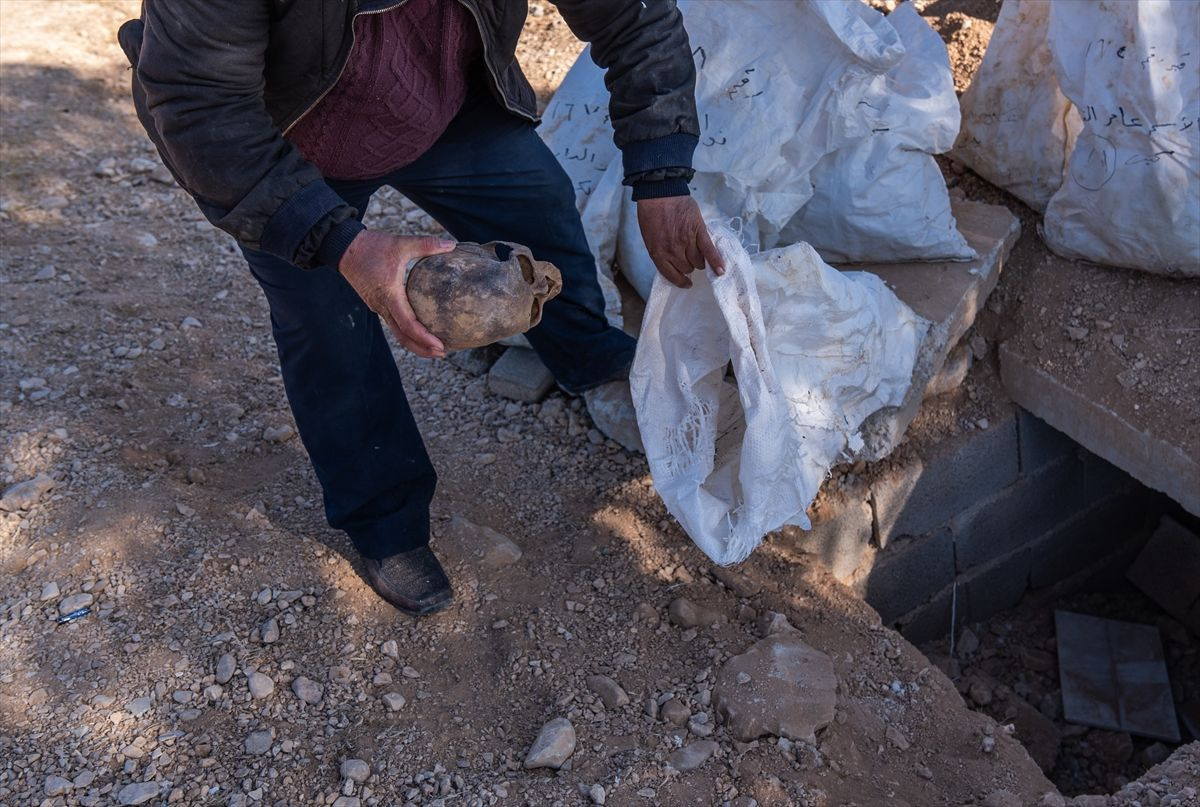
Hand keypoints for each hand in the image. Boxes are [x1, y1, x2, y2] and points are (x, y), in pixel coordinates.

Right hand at [338, 230, 456, 357]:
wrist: (343, 247)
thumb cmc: (371, 246)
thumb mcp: (400, 244)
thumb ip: (426, 245)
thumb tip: (451, 244)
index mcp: (389, 295)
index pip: (408, 325)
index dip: (424, 338)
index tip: (440, 346)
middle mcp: (382, 306)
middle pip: (403, 337)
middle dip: (422, 349)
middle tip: (442, 353)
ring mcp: (378, 306)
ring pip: (397, 332)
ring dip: (415, 343)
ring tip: (435, 347)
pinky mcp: (377, 303)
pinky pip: (393, 323)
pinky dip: (407, 332)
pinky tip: (421, 329)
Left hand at [636, 195, 723, 288]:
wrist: (660, 192)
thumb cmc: (652, 214)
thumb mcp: (651, 237)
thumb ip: (662, 251)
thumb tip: (674, 262)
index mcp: (658, 253)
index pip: (671, 275)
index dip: (680, 280)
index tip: (687, 283)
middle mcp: (672, 251)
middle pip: (687, 268)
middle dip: (689, 265)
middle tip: (689, 256)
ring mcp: (686, 241)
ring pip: (698, 261)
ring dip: (700, 260)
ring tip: (698, 251)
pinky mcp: (698, 231)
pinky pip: (709, 251)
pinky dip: (716, 261)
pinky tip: (721, 270)